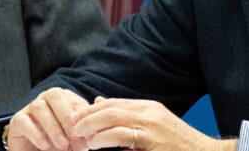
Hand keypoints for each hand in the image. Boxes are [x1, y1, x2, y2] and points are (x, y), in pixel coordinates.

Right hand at [8, 87, 90, 150]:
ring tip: (62, 144)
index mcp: (65, 98)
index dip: (82, 116)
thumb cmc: (61, 144)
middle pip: (56, 96)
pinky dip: (36, 133)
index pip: (75, 100)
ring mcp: (30, 107)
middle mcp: (47, 98)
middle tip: (74, 136)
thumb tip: (96, 123)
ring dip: (53, 127)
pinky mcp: (17, 120)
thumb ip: (87, 129)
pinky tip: (45, 145)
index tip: (87, 134)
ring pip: (40, 107)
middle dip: (67, 116)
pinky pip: (24, 121)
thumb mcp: (78, 138)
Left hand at [71, 97, 237, 150]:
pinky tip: (95, 145)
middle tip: (72, 127)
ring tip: (80, 137)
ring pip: (113, 117)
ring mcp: (152, 125)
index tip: (75, 120)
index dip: (91, 110)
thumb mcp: (152, 128)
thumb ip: (129, 118)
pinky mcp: (152, 140)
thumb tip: (100, 103)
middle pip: (110, 106)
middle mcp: (150, 112)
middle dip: (87, 116)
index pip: (113, 102)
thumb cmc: (176, 145)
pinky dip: (104, 138)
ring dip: (92, 125)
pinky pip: (122, 134)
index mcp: (149, 107)